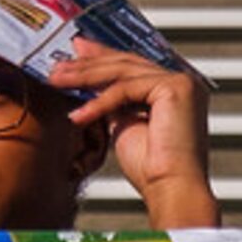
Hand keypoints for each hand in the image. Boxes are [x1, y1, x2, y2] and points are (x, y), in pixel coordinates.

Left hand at [46, 40, 216, 227]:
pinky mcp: (177, 88)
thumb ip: (113, 100)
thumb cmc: (153, 169)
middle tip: (58, 65)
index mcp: (175, 89)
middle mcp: (184, 82)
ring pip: (124, 71)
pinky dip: (100, 101)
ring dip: (85, 76)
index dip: (101, 56)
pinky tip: (79, 116)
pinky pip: (127, 87)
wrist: (171, 189)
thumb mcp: (124, 123)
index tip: (74, 52)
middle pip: (127, 63)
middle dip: (88, 63)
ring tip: (57, 81)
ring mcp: (183, 82)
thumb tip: (91, 82)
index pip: (133, 65)